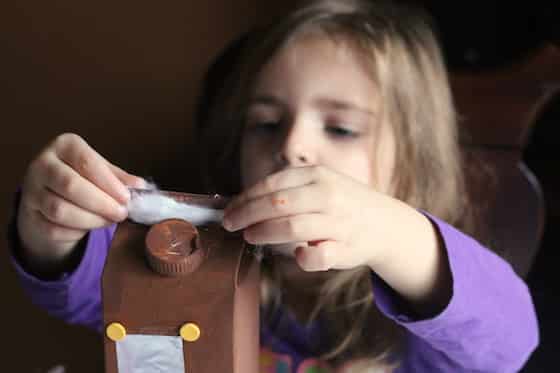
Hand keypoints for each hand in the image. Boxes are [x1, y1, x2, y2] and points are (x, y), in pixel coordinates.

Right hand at [17, 133, 144, 265]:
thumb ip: (119, 178)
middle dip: (101, 203)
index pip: (86, 161)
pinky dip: (77, 231)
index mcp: (64, 146)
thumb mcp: (101, 171)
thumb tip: (141, 186)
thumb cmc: (82, 179)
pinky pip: (54, 228)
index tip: (126, 197)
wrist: (48, 198)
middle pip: (71, 185)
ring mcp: (32, 191)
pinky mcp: (30, 215)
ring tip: (109, 220)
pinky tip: (90, 226)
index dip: (108, 182)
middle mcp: (42, 164)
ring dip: (91, 219)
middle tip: (121, 213)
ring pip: (60, 210)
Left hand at [222, 165, 400, 271]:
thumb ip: (287, 190)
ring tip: (249, 236)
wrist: (385, 223)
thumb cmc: (341, 204)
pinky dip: (303, 256)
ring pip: (293, 227)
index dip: (246, 199)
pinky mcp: (346, 248)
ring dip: (264, 233)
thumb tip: (242, 202)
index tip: (229, 210)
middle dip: (248, 215)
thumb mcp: (319, 185)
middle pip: (277, 204)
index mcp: (318, 175)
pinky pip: (317, 255)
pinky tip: (296, 254)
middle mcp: (328, 195)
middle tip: (231, 225)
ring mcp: (338, 222)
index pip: (272, 185)